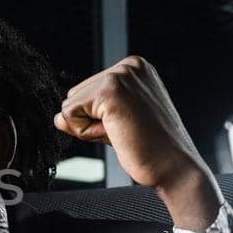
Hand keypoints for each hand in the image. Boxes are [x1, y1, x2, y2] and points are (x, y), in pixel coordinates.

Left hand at [55, 55, 220, 228]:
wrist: (175, 167)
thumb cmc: (152, 149)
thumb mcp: (115, 125)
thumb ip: (87, 116)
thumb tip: (57, 118)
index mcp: (135, 68)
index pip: (88, 91)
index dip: (100, 118)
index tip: (131, 125)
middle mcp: (129, 65)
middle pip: (76, 94)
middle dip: (92, 121)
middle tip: (127, 132)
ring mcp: (120, 75)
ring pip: (70, 105)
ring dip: (90, 128)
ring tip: (124, 133)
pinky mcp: (109, 90)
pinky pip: (69, 114)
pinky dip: (86, 132)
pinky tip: (117, 134)